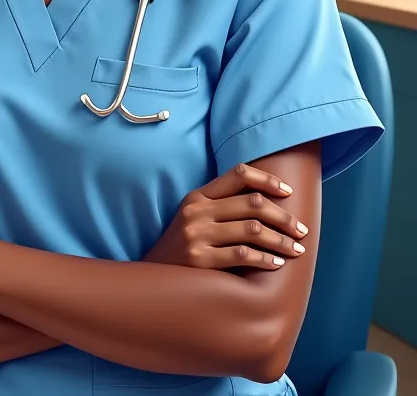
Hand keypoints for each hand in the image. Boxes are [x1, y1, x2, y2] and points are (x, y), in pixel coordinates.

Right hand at [142, 162, 308, 271]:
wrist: (151, 278)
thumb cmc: (183, 248)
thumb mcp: (194, 218)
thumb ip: (221, 206)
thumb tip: (267, 201)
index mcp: (198, 195)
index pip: (238, 173)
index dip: (267, 179)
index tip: (288, 191)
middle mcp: (197, 211)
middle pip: (252, 203)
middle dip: (284, 216)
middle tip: (301, 230)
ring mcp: (197, 235)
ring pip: (252, 230)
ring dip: (280, 240)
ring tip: (296, 249)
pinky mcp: (199, 260)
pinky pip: (242, 255)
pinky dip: (264, 258)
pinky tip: (277, 263)